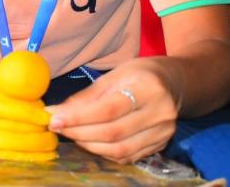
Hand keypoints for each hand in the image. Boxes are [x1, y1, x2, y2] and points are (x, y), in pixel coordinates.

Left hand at [46, 58, 180, 162]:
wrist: (174, 83)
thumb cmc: (140, 74)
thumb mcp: (114, 75)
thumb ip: (88, 95)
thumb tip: (58, 112)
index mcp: (148, 88)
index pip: (108, 110)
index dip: (78, 117)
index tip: (54, 118)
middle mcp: (160, 114)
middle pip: (113, 133)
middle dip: (79, 132)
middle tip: (57, 127)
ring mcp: (163, 133)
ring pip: (119, 150)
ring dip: (88, 145)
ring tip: (70, 134)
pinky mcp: (160, 146)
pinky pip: (127, 156)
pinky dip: (104, 152)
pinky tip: (89, 142)